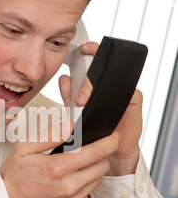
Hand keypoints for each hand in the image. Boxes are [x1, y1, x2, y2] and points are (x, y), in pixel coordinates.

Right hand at [0, 121, 119, 197]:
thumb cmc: (13, 177)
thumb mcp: (24, 148)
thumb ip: (50, 135)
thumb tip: (70, 126)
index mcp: (58, 168)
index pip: (96, 152)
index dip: (110, 141)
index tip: (114, 136)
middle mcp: (69, 187)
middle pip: (103, 166)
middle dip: (100, 155)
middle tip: (90, 149)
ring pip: (98, 180)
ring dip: (93, 170)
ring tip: (77, 166)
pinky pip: (88, 194)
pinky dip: (83, 185)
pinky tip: (69, 181)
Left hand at [59, 42, 142, 175]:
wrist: (110, 149)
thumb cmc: (94, 128)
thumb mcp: (76, 111)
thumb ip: (69, 95)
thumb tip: (63, 78)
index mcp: (99, 81)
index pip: (97, 59)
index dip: (92, 50)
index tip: (82, 49)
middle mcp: (112, 82)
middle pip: (104, 67)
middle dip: (89, 74)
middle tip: (79, 89)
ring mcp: (124, 89)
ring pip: (114, 78)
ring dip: (97, 87)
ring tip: (83, 100)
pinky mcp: (134, 99)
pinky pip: (127, 91)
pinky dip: (114, 97)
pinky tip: (103, 105)